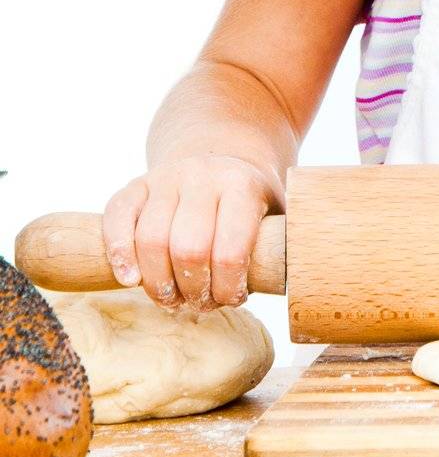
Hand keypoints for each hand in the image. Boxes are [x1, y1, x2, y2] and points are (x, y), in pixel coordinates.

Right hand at [101, 155, 279, 312]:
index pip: (231, 250)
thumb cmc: (250, 200)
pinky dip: (119, 253)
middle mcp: (202, 176)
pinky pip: (117, 218)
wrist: (219, 153)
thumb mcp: (276, 210)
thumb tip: (302, 290)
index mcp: (242, 185)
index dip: (227, 288)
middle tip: (199, 304)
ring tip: (172, 298)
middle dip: (192, 290)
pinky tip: (130, 279)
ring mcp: (165, 178)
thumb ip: (281, 244)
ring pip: (150, 240)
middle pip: (188, 249)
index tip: (231, 299)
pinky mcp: (136, 186)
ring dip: (157, 283)